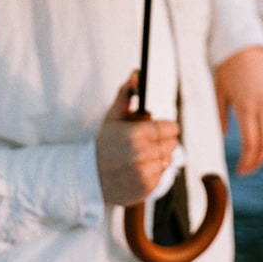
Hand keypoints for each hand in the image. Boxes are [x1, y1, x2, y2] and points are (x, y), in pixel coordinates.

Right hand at [96, 73, 180, 206]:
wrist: (90, 177)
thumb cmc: (104, 143)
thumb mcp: (113, 116)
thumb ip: (127, 93)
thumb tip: (137, 73)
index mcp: (136, 134)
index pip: (170, 128)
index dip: (167, 127)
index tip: (159, 127)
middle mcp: (142, 154)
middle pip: (172, 144)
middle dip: (163, 140)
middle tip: (147, 141)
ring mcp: (145, 173)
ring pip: (168, 159)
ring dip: (159, 156)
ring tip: (142, 155)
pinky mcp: (146, 188)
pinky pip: (162, 175)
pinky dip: (155, 171)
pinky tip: (140, 168)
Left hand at [214, 47, 262, 175]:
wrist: (244, 43)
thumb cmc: (228, 66)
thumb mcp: (219, 91)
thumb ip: (221, 116)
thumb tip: (223, 138)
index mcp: (247, 105)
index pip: (251, 143)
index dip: (247, 161)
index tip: (240, 171)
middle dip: (257, 160)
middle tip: (247, 170)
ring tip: (257, 158)